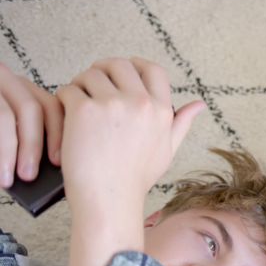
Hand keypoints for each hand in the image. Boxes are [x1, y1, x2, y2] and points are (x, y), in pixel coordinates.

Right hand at [0, 63, 62, 187]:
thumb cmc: (1, 126)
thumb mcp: (8, 121)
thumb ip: (22, 132)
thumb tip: (45, 164)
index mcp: (18, 85)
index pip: (49, 104)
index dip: (56, 134)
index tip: (58, 161)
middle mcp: (2, 77)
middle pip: (30, 108)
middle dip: (32, 145)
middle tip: (29, 175)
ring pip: (5, 116)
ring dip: (8, 151)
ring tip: (6, 179)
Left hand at [55, 57, 202, 215]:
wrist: (110, 201)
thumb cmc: (135, 179)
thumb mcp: (167, 150)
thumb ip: (181, 123)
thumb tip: (199, 105)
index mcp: (161, 111)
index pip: (153, 69)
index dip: (135, 65)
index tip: (121, 72)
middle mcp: (140, 103)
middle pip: (119, 64)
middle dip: (103, 70)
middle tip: (92, 85)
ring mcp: (112, 105)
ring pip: (90, 74)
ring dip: (81, 85)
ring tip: (79, 104)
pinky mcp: (84, 110)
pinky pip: (70, 89)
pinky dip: (65, 100)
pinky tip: (68, 117)